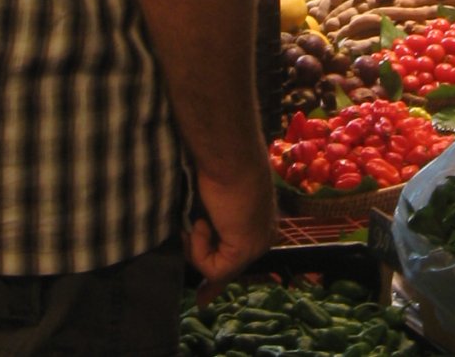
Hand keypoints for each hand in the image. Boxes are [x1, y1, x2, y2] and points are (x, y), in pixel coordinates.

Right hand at [184, 151, 277, 304]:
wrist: (227, 154)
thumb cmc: (218, 165)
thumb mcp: (210, 197)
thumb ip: (206, 220)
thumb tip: (192, 226)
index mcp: (259, 219)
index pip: (240, 257)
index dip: (218, 279)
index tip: (202, 299)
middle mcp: (263, 234)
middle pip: (228, 266)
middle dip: (204, 264)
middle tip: (195, 285)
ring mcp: (257, 244)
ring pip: (216, 268)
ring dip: (196, 245)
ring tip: (198, 218)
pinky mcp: (245, 251)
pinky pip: (213, 269)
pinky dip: (199, 247)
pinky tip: (203, 222)